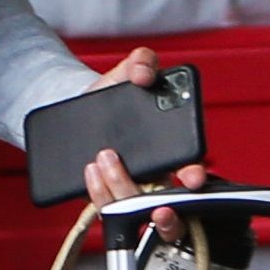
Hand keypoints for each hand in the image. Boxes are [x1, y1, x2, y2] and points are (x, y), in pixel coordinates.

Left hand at [77, 44, 211, 212]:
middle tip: (152, 194)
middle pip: (168, 202)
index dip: (195, 176)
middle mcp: (155, 175)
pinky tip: (91, 170)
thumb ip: (141, 61)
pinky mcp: (106, 196)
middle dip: (165, 207)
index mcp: (172, 147)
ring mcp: (130, 188)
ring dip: (121, 184)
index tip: (193, 177)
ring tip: (103, 157)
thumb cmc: (110, 96)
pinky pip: (106, 206)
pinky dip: (99, 191)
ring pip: (134, 205)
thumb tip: (144, 72)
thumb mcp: (126, 73)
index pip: (192, 168)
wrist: (75, 113)